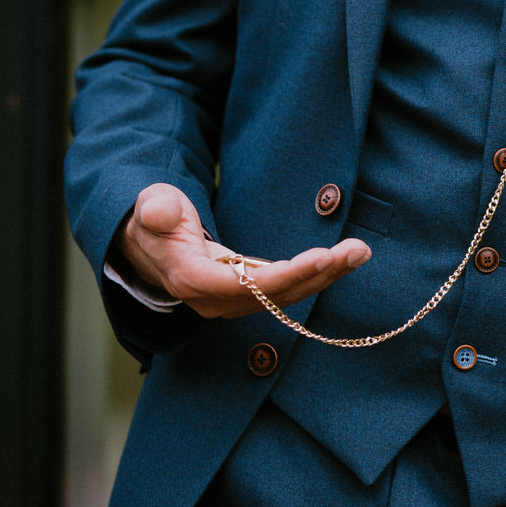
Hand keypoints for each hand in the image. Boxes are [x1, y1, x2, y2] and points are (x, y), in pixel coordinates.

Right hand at [115, 182, 369, 318]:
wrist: (146, 243)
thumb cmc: (151, 219)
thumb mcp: (149, 206)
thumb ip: (155, 208)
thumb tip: (159, 212)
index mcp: (192, 279)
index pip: (245, 285)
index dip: (285, 277)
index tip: (321, 257)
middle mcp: (215, 299)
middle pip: (275, 295)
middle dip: (319, 274)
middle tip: (357, 250)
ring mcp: (232, 300)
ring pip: (286, 295)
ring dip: (326, 275)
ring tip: (360, 251)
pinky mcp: (247, 293)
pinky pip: (286, 289)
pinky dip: (315, 275)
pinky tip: (343, 259)